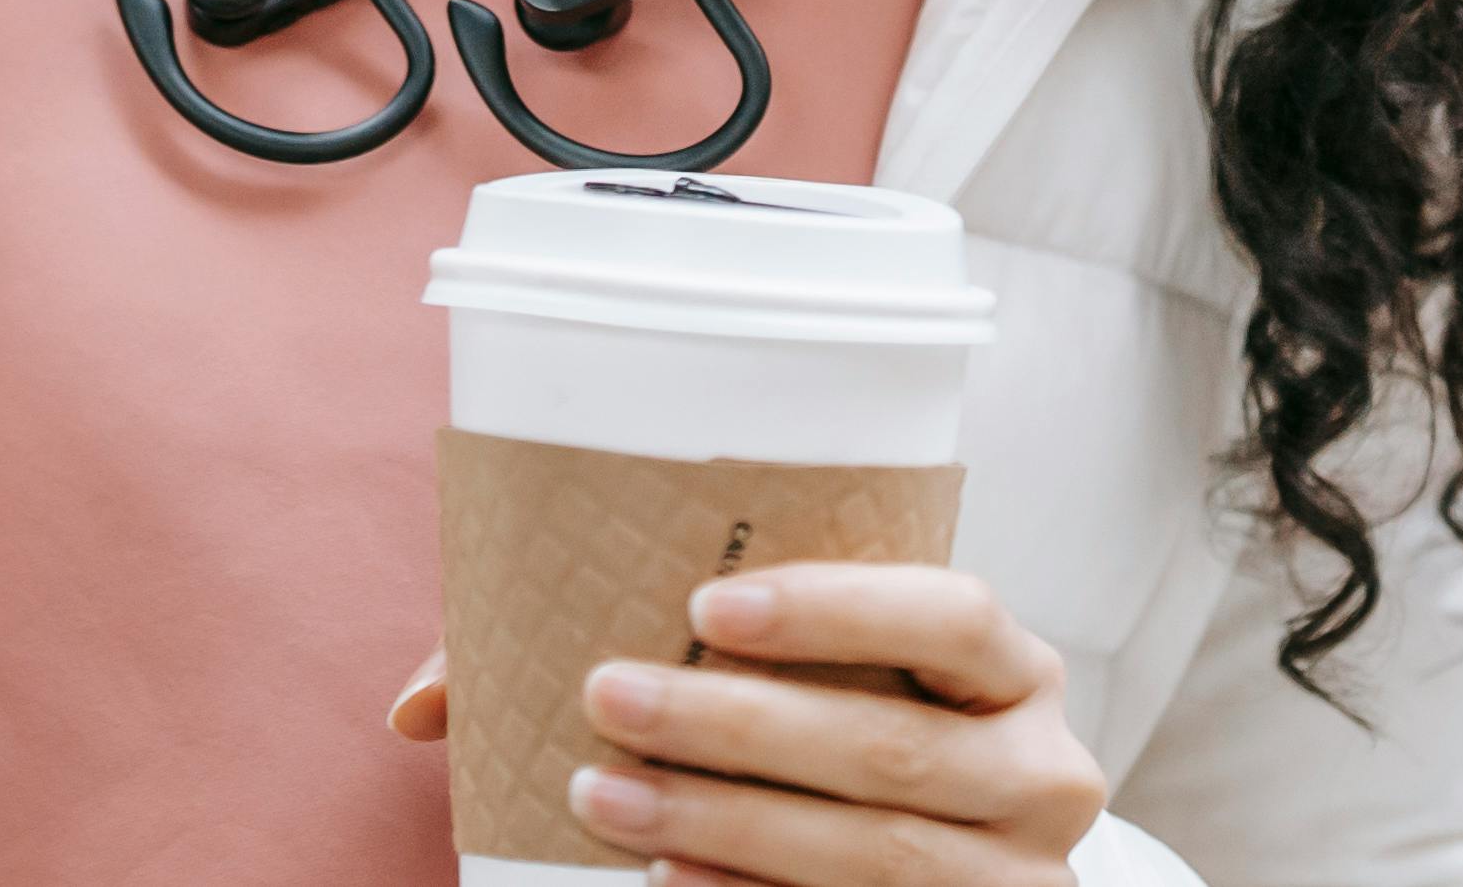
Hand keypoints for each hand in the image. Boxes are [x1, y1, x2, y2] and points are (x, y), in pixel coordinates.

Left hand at [382, 564, 1109, 885]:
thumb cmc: (853, 741)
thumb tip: (419, 708)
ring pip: (873, 853)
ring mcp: (1021, 879)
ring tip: (606, 796)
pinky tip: (667, 881)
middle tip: (611, 695)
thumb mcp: (810, 690)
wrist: (959, 872)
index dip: (837, 607)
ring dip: (726, 823)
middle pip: (888, 747)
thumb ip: (660, 654)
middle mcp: (1043, 771)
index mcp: (1014, 670)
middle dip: (737, 726)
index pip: (953, 614)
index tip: (706, 603)